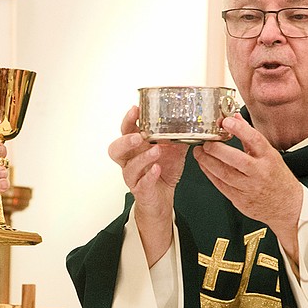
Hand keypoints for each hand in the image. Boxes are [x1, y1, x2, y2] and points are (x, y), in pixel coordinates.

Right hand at [108, 106, 187, 264]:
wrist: (163, 198)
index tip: (136, 109)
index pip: (125, 131)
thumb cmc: (163, 171)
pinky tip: (157, 169)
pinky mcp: (141, 190)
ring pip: (129, 167)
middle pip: (116, 149)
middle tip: (138, 136)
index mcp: (135, 147)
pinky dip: (149, 176)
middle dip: (125, 141)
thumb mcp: (173, 150)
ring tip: (156, 150)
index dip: (128, 120)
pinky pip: (142, 183)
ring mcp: (134, 176)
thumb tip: (191, 120)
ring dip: (142, 158)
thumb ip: (178, 136)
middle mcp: (130, 161)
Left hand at [193, 114, 304, 264]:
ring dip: (208, 162)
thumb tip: (235, 117)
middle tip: (206, 142)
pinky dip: (210, 174)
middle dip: (217, 149)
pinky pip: (221, 185)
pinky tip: (204, 165)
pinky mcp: (240, 199)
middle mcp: (260, 173)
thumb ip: (250, 136)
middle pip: (236, 159)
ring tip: (199, 152)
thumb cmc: (277, 178)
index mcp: (269, 158)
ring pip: (224, 174)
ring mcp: (249, 187)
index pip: (255, 140)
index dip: (240, 129)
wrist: (286, 206)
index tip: (226, 121)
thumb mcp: (269, 154)